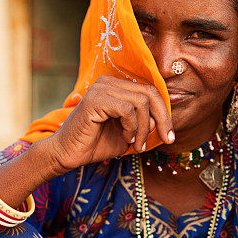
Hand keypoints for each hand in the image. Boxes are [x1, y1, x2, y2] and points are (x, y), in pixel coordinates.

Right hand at [45, 75, 174, 174]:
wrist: (68, 154)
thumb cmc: (96, 144)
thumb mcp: (128, 133)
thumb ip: (144, 123)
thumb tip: (161, 119)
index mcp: (116, 86)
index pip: (150, 92)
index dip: (164, 114)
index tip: (169, 136)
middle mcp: (109, 82)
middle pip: (150, 93)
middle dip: (162, 119)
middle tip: (165, 140)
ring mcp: (101, 88)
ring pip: (141, 102)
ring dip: (143, 128)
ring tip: (135, 143)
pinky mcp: (96, 99)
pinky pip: (127, 110)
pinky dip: (131, 127)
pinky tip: (124, 138)